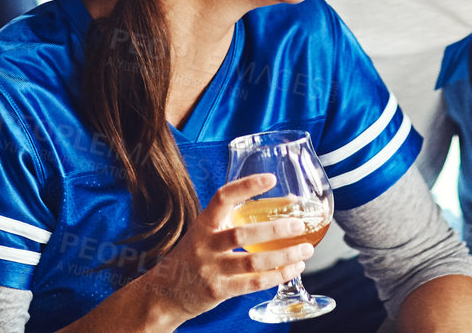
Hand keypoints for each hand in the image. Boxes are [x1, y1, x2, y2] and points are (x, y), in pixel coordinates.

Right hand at [142, 174, 315, 323]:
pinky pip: (253, 283)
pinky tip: (293, 269)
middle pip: (243, 234)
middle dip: (275, 229)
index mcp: (203, 224)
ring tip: (306, 249)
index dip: (246, 186)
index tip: (271, 179)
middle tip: (300, 223)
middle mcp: (205, 244)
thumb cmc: (193, 256)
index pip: (223, 198)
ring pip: (253, 262)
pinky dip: (277, 276)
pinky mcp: (218, 290)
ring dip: (284, 256)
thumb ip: (230, 221)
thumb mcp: (204, 232)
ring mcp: (211, 269)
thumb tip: (276, 209)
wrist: (165, 292)